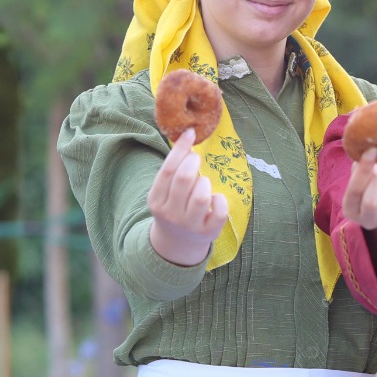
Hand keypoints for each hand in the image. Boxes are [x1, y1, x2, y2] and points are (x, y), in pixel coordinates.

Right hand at [147, 129, 229, 264]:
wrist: (177, 243)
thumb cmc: (174, 207)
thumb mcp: (164, 192)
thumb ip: (173, 170)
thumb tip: (188, 135)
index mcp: (156, 200)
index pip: (167, 170)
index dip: (180, 149)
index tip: (191, 133)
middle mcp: (170, 214)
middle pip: (184, 180)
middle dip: (193, 163)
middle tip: (196, 160)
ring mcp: (189, 225)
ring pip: (201, 196)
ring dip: (205, 182)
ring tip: (203, 183)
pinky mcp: (208, 232)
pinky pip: (219, 212)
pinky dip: (220, 201)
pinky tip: (216, 198)